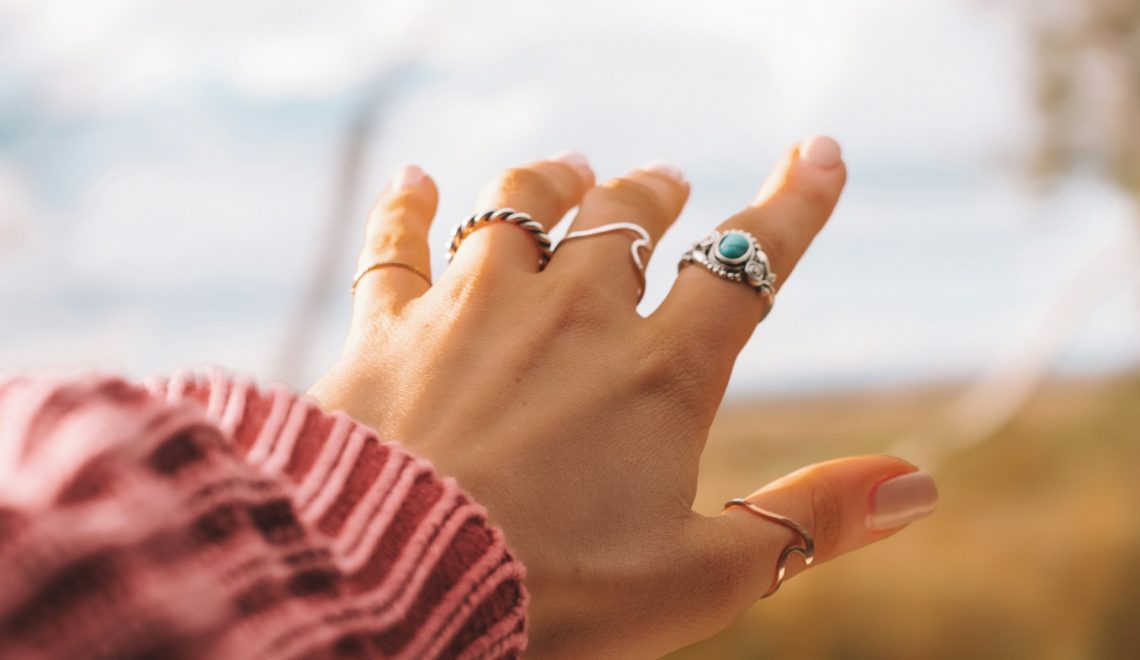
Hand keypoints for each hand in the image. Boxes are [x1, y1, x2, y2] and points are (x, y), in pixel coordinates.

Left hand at [309, 140, 937, 658]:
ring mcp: (474, 308)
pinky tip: (415, 175)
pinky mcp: (388, 325)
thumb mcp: (702, 578)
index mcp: (658, 371)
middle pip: (626, 219)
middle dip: (654, 194)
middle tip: (664, 184)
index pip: (747, 262)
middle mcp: (570, 314)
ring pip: (521, 206)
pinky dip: (407, 203)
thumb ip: (814, 520)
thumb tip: (921, 488)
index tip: (817, 153)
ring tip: (572, 170)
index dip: (793, 204)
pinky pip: (398, 240)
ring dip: (554, 182)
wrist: (394, 585)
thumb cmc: (553, 592)